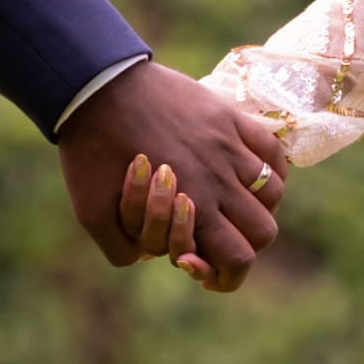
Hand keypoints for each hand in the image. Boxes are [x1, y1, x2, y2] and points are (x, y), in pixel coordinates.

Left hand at [64, 64, 281, 288]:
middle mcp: (219, 180)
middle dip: (242, 243)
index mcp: (191, 207)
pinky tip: (247, 173)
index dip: (228, 276)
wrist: (94, 87)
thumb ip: (121, 250)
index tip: (202, 266)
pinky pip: (273, 152)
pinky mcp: (229, 118)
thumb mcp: (91, 214)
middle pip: (263, 232)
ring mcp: (229, 147)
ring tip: (230, 202)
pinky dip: (270, 171)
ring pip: (273, 195)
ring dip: (256, 207)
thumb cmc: (90, 152)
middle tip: (215, 235)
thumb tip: (151, 258)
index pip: (240, 259)